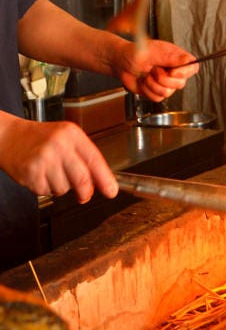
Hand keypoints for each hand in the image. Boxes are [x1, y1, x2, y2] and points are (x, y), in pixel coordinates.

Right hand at [0, 116, 117, 202]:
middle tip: (84, 195)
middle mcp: (58, 145)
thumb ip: (83, 156)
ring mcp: (43, 160)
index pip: (94, 159)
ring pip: (64, 189)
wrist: (8, 137)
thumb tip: (100, 181)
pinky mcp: (30, 174)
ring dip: (61, 187)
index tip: (111, 191)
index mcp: (71, 134)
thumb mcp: (66, 137)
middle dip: (85, 192)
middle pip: (81, 179)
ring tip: (52, 173)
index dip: (105, 178)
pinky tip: (40, 175)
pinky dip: (46, 188)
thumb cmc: (40, 138)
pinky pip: (46, 192)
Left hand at [114, 39, 198, 101]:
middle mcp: (174, 72)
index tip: (173, 71)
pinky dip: (147, 90)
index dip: (185, 72)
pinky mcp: (157, 92)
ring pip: (167, 92)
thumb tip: (188, 60)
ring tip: (146, 74)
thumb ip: (171, 57)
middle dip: (162, 78)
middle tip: (153, 68)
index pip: (193, 67)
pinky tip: (144, 81)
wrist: (122, 63)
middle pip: (180, 83)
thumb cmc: (136, 53)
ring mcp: (166, 83)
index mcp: (177, 58)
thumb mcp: (154, 51)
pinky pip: (157, 98)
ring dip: (152, 83)